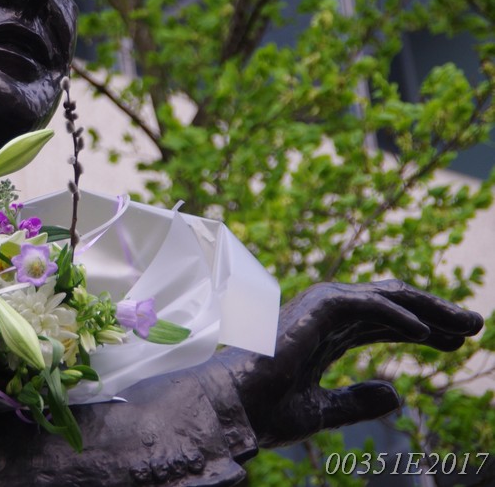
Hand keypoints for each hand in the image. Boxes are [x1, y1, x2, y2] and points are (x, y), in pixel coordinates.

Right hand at [217, 280, 483, 447]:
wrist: (235, 408)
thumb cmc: (265, 410)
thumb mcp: (323, 410)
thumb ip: (358, 401)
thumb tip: (397, 395)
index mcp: (322, 337)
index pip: (379, 324)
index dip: (419, 331)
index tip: (453, 341)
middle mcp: (321, 318)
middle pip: (389, 306)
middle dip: (433, 312)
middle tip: (472, 324)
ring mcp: (316, 309)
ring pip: (383, 296)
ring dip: (426, 307)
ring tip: (463, 322)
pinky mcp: (314, 308)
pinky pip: (365, 304)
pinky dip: (397, 314)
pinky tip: (425, 332)